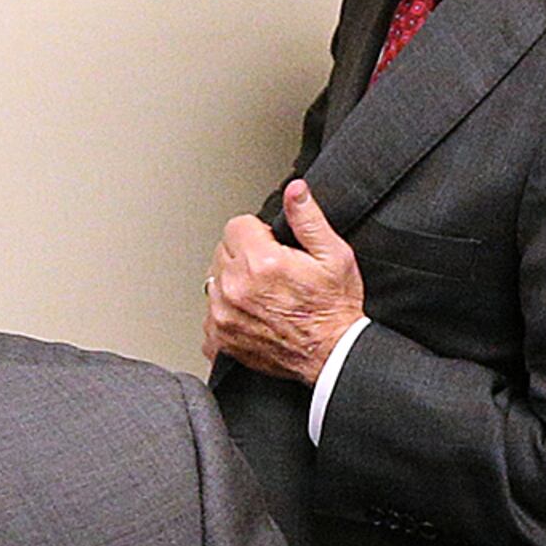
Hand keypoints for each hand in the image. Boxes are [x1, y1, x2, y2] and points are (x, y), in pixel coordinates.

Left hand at [201, 180, 363, 381]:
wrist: (332, 356)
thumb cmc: (335, 308)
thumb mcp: (334, 255)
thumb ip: (307, 218)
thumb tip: (295, 190)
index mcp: (260, 263)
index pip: (236, 225)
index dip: (259, 233)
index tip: (275, 249)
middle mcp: (236, 289)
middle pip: (223, 251)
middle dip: (245, 256)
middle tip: (273, 273)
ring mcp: (223, 316)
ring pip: (214, 280)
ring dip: (234, 283)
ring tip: (265, 295)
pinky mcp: (220, 339)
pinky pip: (211, 313)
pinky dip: (227, 312)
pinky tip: (254, 315)